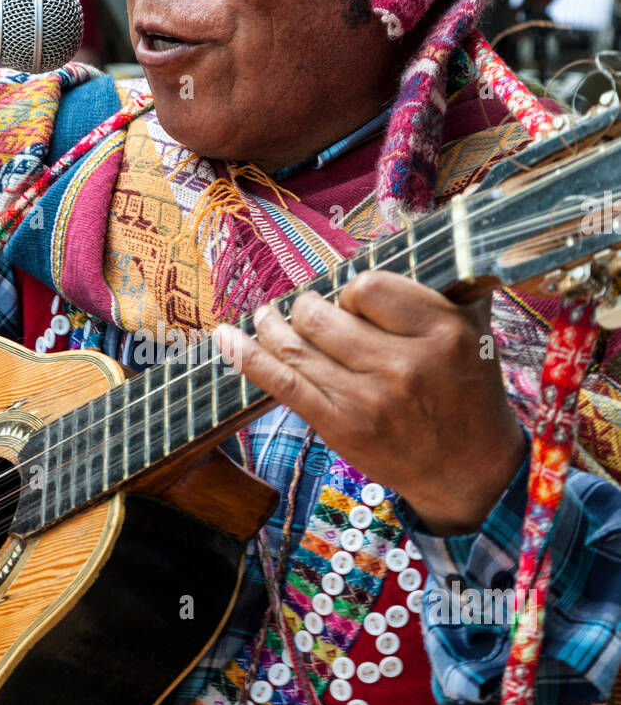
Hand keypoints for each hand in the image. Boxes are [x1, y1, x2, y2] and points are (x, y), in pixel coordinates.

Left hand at [215, 271, 525, 535]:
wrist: (472, 472)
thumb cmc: (470, 393)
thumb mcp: (476, 330)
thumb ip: (444, 283)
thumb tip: (403, 231)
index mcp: (440, 330)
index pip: (367, 286)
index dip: (352, 291)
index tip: (354, 301)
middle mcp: (403, 364)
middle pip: (323, 315)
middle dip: (308, 308)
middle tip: (309, 310)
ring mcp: (368, 399)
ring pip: (296, 346)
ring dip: (271, 326)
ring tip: (266, 316)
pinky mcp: (342, 427)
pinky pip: (284, 384)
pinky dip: (249, 357)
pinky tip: (227, 338)